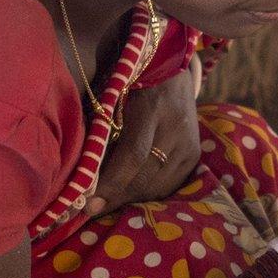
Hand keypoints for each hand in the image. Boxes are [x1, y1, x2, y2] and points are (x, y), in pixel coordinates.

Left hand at [90, 65, 202, 215]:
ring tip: (108, 205)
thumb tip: (83, 173)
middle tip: (90, 211)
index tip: (87, 203)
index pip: (133, 155)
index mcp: (152, 108)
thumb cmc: (131, 81)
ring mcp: (189, 143)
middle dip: (115, 197)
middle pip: (145, 176)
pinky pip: (170, 185)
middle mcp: (176, 128)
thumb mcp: (115, 96)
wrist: (170, 67)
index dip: (110, 183)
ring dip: (131, 199)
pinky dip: (148, 194)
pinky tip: (130, 196)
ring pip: (158, 185)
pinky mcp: (194, 154)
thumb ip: (103, 131)